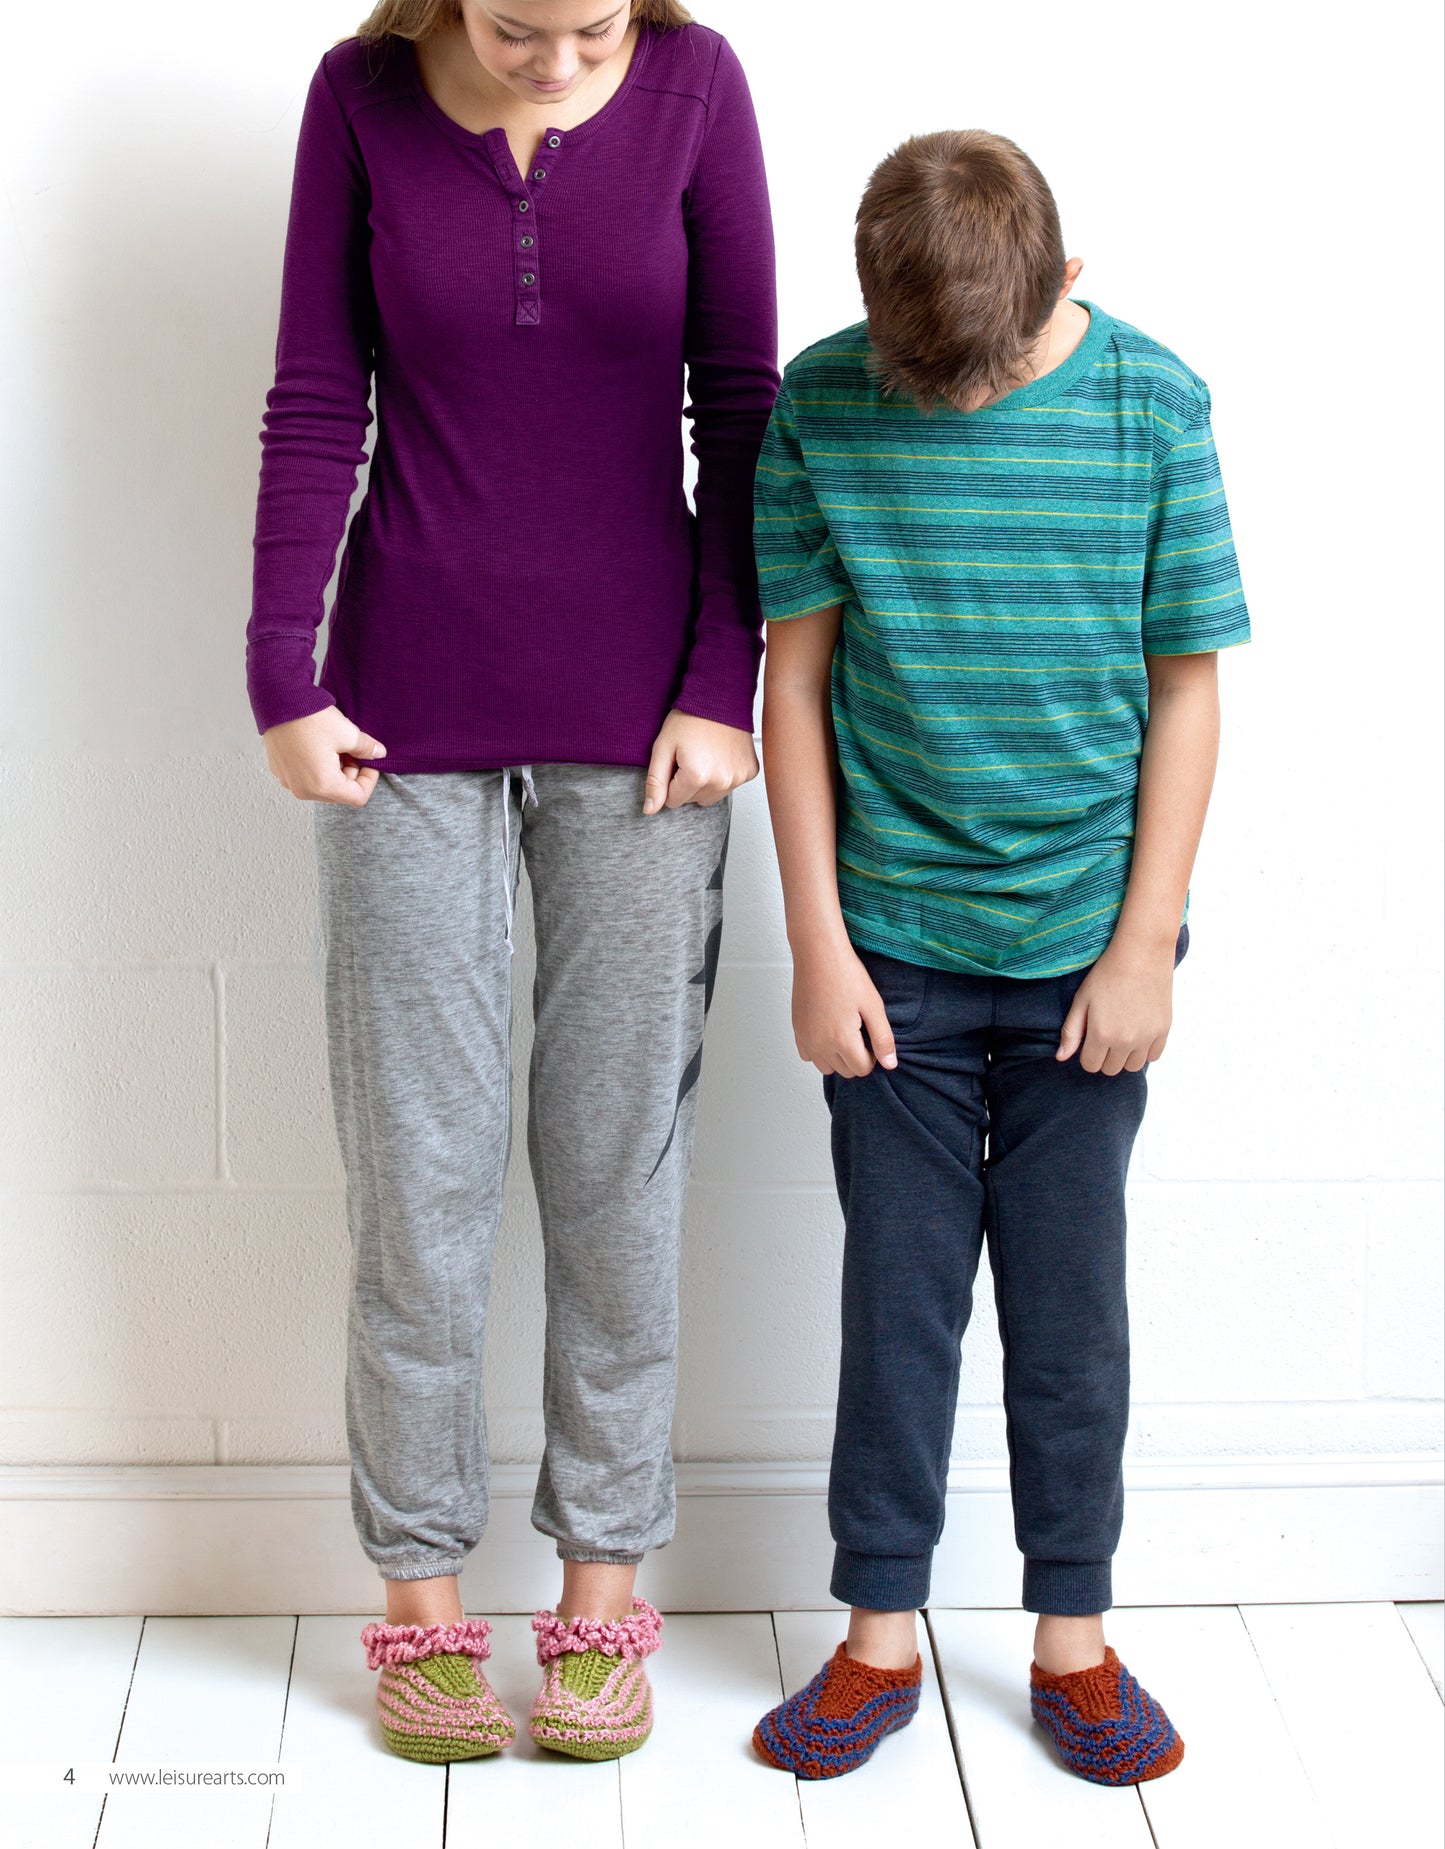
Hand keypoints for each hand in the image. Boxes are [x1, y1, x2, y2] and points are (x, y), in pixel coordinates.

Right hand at [262, 705, 386, 806]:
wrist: (277, 700)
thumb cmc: (310, 718)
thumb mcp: (348, 733)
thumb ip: (366, 749)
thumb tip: (378, 754)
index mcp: (323, 785)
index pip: (358, 797)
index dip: (369, 779)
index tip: (369, 761)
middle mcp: (303, 789)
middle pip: (339, 793)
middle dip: (351, 774)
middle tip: (353, 750)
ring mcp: (289, 781)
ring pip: (322, 785)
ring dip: (335, 770)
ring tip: (336, 746)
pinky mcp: (280, 771)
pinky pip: (305, 777)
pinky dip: (317, 767)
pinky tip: (319, 745)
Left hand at [643, 710, 757, 812]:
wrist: (721, 696)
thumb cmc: (690, 718)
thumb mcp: (663, 747)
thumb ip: (655, 782)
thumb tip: (650, 811)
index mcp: (696, 776)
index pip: (673, 802)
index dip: (670, 782)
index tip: (675, 761)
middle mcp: (720, 781)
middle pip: (693, 800)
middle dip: (687, 783)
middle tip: (690, 755)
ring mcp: (738, 778)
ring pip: (711, 796)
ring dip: (705, 782)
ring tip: (705, 755)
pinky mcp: (749, 772)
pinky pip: (729, 786)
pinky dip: (723, 775)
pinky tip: (720, 754)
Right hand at [792, 936, 898, 1076]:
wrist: (818, 954)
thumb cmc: (847, 975)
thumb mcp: (873, 1006)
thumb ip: (883, 1039)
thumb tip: (890, 1065)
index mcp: (842, 1040)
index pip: (863, 1069)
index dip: (873, 1054)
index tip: (871, 1033)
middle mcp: (820, 1045)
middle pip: (845, 1071)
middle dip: (856, 1056)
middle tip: (859, 1029)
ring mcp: (806, 1038)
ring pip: (826, 1067)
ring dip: (838, 1056)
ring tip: (844, 1030)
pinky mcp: (797, 1030)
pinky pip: (809, 1055)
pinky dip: (820, 1050)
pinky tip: (828, 1030)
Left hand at [1056, 936, 1174, 1073]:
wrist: (1141, 953)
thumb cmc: (1106, 973)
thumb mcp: (1081, 1000)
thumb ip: (1071, 1032)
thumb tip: (1061, 1058)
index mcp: (1102, 1034)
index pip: (1091, 1065)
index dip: (1087, 1053)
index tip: (1090, 1037)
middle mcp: (1126, 1041)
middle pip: (1111, 1069)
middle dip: (1104, 1056)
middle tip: (1105, 1033)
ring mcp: (1147, 1037)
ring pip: (1133, 1066)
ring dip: (1125, 1056)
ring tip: (1122, 1033)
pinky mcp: (1164, 1030)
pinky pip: (1153, 1056)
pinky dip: (1144, 1050)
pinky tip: (1138, 1032)